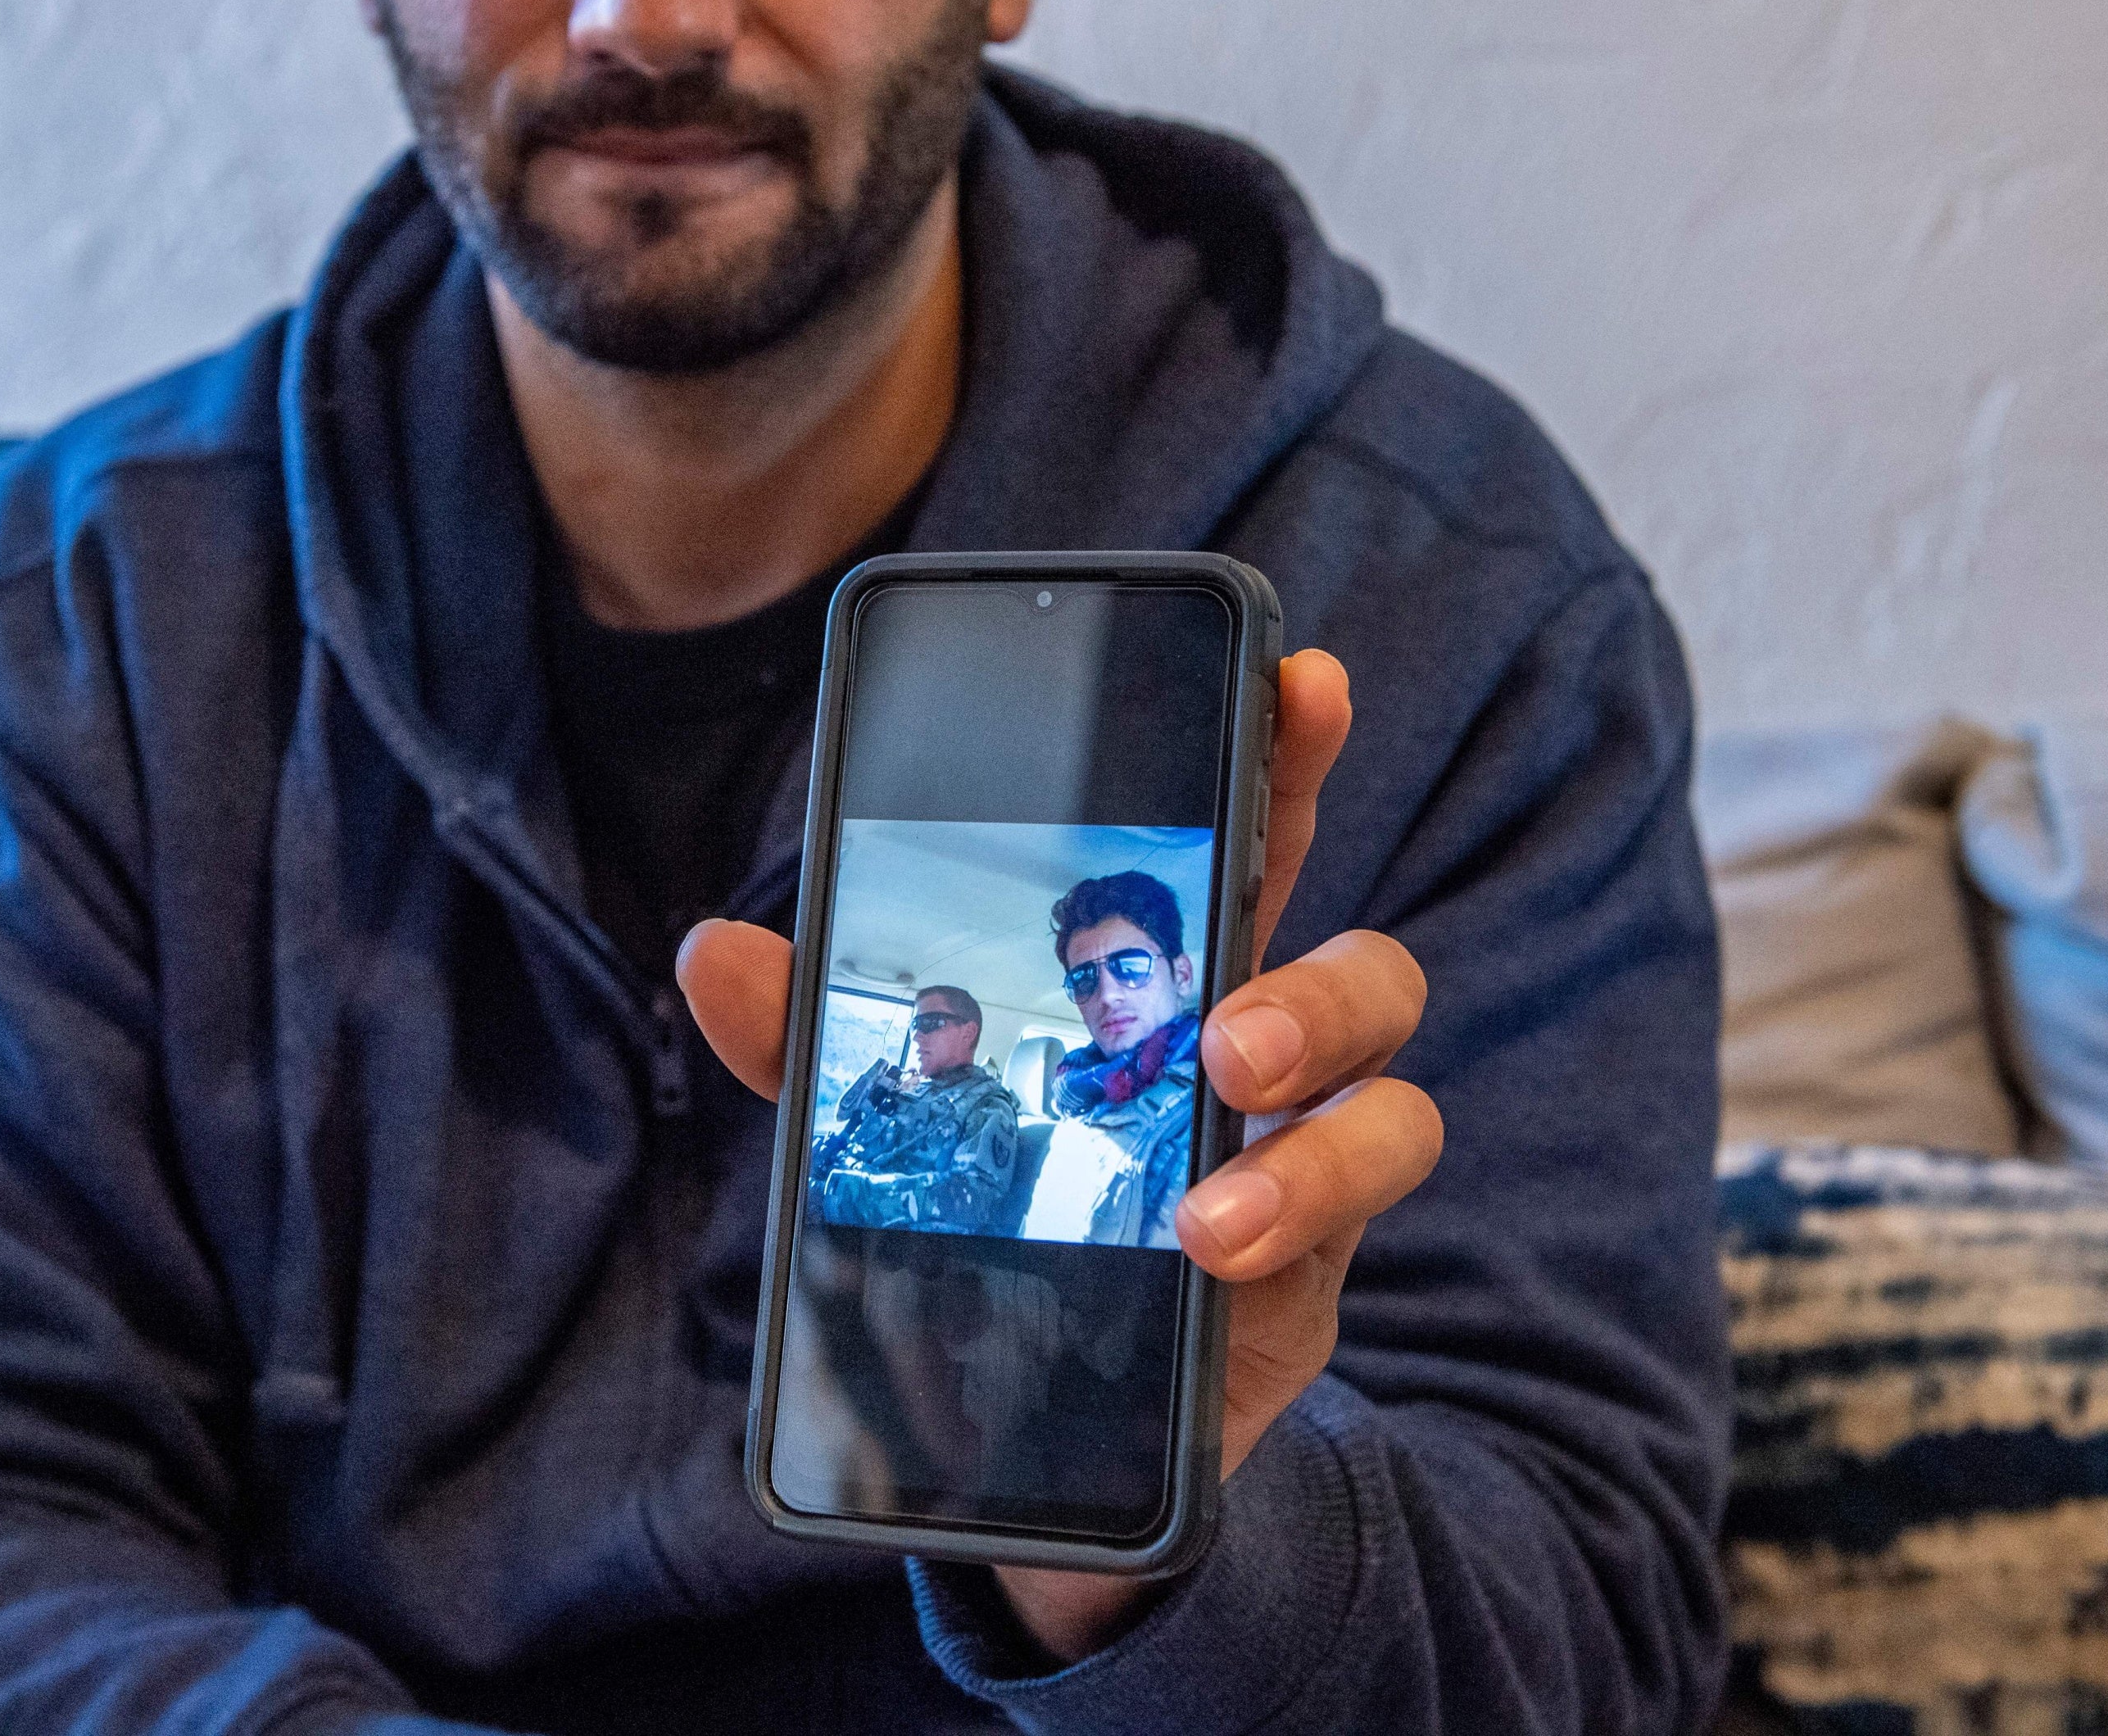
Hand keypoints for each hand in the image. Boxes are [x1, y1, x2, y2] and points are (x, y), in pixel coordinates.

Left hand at [677, 650, 1440, 1664]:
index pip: (1250, 841)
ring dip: (1310, 1152)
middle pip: (1366, 967)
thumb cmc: (987, 1224)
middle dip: (1323, 985)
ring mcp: (1301, 1173)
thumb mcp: (881, 1124)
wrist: (1025, 1431)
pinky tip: (1209, 1271)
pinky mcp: (1308, 1288)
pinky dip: (1291, 1239)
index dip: (1286, 754)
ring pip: (1394, 1109)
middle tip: (1227, 1039)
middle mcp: (1262, 1063)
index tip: (1303, 676)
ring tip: (1204, 1211)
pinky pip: (1352, 1244)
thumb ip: (809, 1040)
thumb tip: (713, 950)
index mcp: (1170, 985)